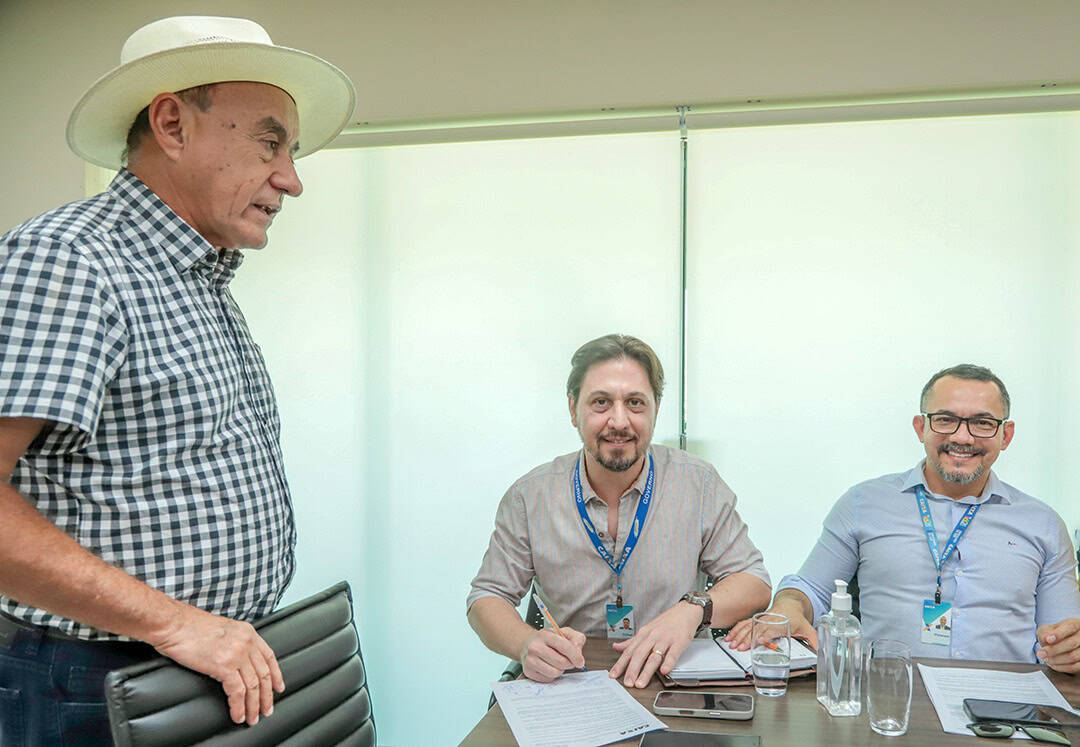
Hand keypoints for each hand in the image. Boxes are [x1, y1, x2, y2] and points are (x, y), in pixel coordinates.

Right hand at [150, 603, 284, 725]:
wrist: (174, 624)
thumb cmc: (191, 627)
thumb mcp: (223, 629)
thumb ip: (235, 642)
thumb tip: (238, 660)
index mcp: (248, 632)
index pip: (269, 657)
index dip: (276, 675)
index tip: (278, 687)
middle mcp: (246, 642)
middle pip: (264, 674)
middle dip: (266, 696)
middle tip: (267, 710)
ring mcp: (237, 654)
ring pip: (253, 686)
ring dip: (253, 706)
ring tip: (252, 718)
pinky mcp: (224, 666)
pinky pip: (237, 692)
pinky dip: (238, 707)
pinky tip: (238, 715)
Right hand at [519, 627, 586, 681]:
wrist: (527, 644)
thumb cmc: (548, 640)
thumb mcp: (564, 632)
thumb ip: (576, 638)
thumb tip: (578, 652)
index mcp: (545, 635)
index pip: (564, 647)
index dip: (576, 656)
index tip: (580, 662)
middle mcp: (535, 647)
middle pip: (561, 662)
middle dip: (569, 664)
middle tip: (568, 661)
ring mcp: (530, 660)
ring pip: (555, 672)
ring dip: (560, 670)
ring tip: (556, 663)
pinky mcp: (528, 671)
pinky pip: (548, 679)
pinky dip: (552, 675)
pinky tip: (548, 667)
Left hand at [609, 602, 700, 687]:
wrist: (685, 611)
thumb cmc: (666, 622)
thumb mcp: (646, 630)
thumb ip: (632, 641)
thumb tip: (616, 647)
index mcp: (643, 634)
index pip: (629, 651)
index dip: (620, 664)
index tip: (613, 675)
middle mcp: (652, 637)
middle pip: (639, 654)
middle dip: (632, 670)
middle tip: (627, 683)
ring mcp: (665, 639)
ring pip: (654, 656)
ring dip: (646, 671)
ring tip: (641, 683)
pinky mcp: (679, 642)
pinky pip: (673, 654)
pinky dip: (668, 663)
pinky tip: (664, 671)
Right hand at [725, 598, 816, 650]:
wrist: (790, 604)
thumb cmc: (797, 618)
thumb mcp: (807, 628)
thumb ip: (814, 640)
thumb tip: (819, 651)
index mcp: (782, 621)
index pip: (773, 629)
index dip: (766, 635)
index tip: (759, 641)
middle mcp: (770, 619)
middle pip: (757, 629)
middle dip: (747, 638)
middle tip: (739, 647)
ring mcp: (761, 618)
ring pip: (748, 626)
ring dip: (739, 635)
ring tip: (732, 644)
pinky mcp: (756, 619)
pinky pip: (744, 624)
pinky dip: (736, 630)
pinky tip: (729, 637)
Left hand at [1036, 618, 1079, 673]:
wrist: (1063, 642)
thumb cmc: (1056, 635)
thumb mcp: (1048, 629)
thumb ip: (1045, 632)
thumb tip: (1045, 639)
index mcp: (1076, 624)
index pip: (1070, 627)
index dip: (1059, 634)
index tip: (1048, 639)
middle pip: (1072, 643)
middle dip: (1054, 650)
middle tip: (1041, 653)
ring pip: (1074, 656)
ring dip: (1057, 660)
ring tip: (1046, 659)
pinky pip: (1076, 666)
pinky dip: (1062, 667)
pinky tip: (1053, 665)